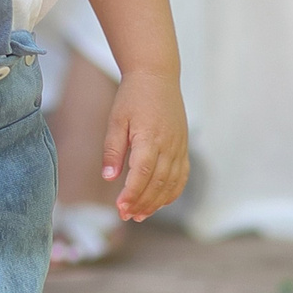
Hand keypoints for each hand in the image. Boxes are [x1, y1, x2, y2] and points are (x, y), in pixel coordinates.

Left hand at [101, 69, 189, 222]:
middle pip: (158, 183)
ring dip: (157, 202)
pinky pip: (182, 176)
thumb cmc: (133, 96)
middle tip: (126, 216)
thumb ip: (113, 149)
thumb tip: (109, 177)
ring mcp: (179, 147)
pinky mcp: (183, 147)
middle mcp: (169, 145)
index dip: (132, 194)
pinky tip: (159, 201)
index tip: (120, 208)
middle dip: (142, 203)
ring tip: (140, 214)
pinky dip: (172, 192)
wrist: (157, 77)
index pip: (143, 173)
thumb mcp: (116, 120)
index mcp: (150, 137)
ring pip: (172, 183)